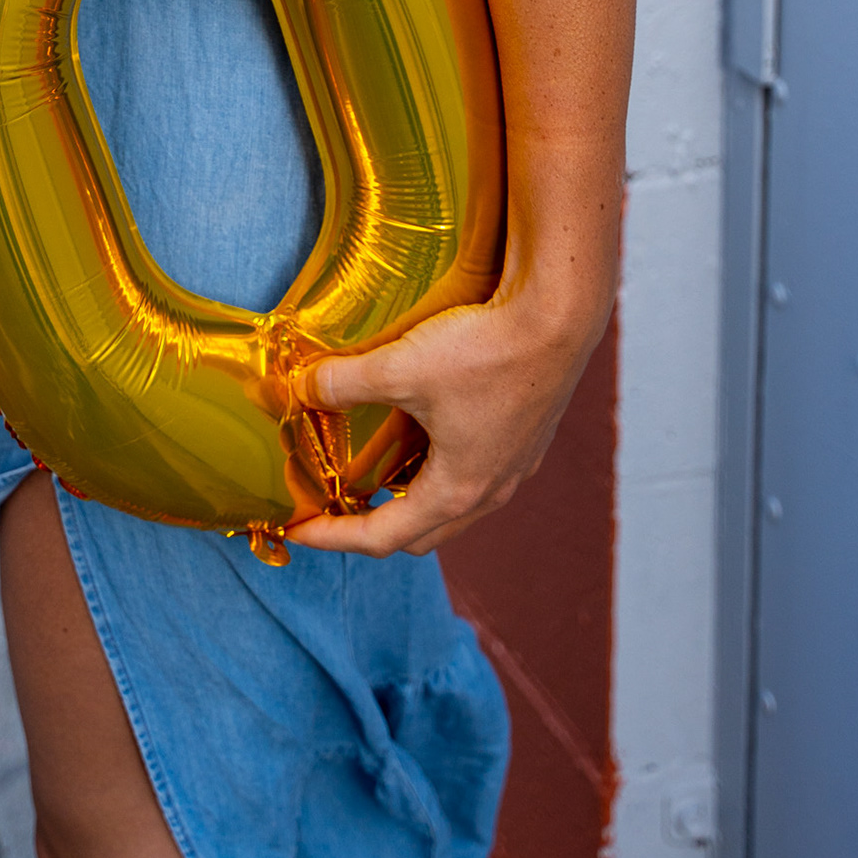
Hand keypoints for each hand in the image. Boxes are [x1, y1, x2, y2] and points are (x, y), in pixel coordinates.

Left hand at [286, 281, 608, 558]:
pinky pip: (476, 472)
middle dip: (372, 524)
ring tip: (375, 469)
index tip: (299, 531)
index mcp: (455, 492)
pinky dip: (441, 468)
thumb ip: (343, 383)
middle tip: (334, 503)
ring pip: (453, 504)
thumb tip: (303, 388)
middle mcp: (489, 492)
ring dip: (410, 497)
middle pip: (420, 532)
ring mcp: (514, 467)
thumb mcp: (399, 367)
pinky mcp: (527, 438)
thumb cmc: (485, 351)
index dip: (332, 537)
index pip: (380, 538)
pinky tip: (426, 428)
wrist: (558, 318)